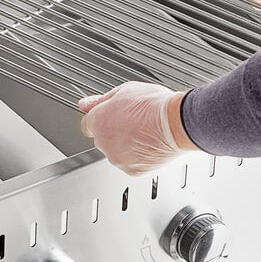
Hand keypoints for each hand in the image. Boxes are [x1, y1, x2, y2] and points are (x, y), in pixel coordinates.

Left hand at [79, 82, 196, 175]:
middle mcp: (104, 143)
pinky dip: (137, 155)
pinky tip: (147, 142)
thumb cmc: (152, 105)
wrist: (175, 122)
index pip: (87, 125)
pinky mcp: (133, 170)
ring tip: (143, 131)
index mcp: (98, 122)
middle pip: (102, 138)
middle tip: (131, 120)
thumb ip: (100, 100)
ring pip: (116, 151)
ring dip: (124, 144)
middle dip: (113, 131)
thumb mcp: (123, 91)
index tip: (109, 116)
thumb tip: (85, 103)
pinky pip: (130, 162)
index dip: (100, 119)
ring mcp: (118, 158)